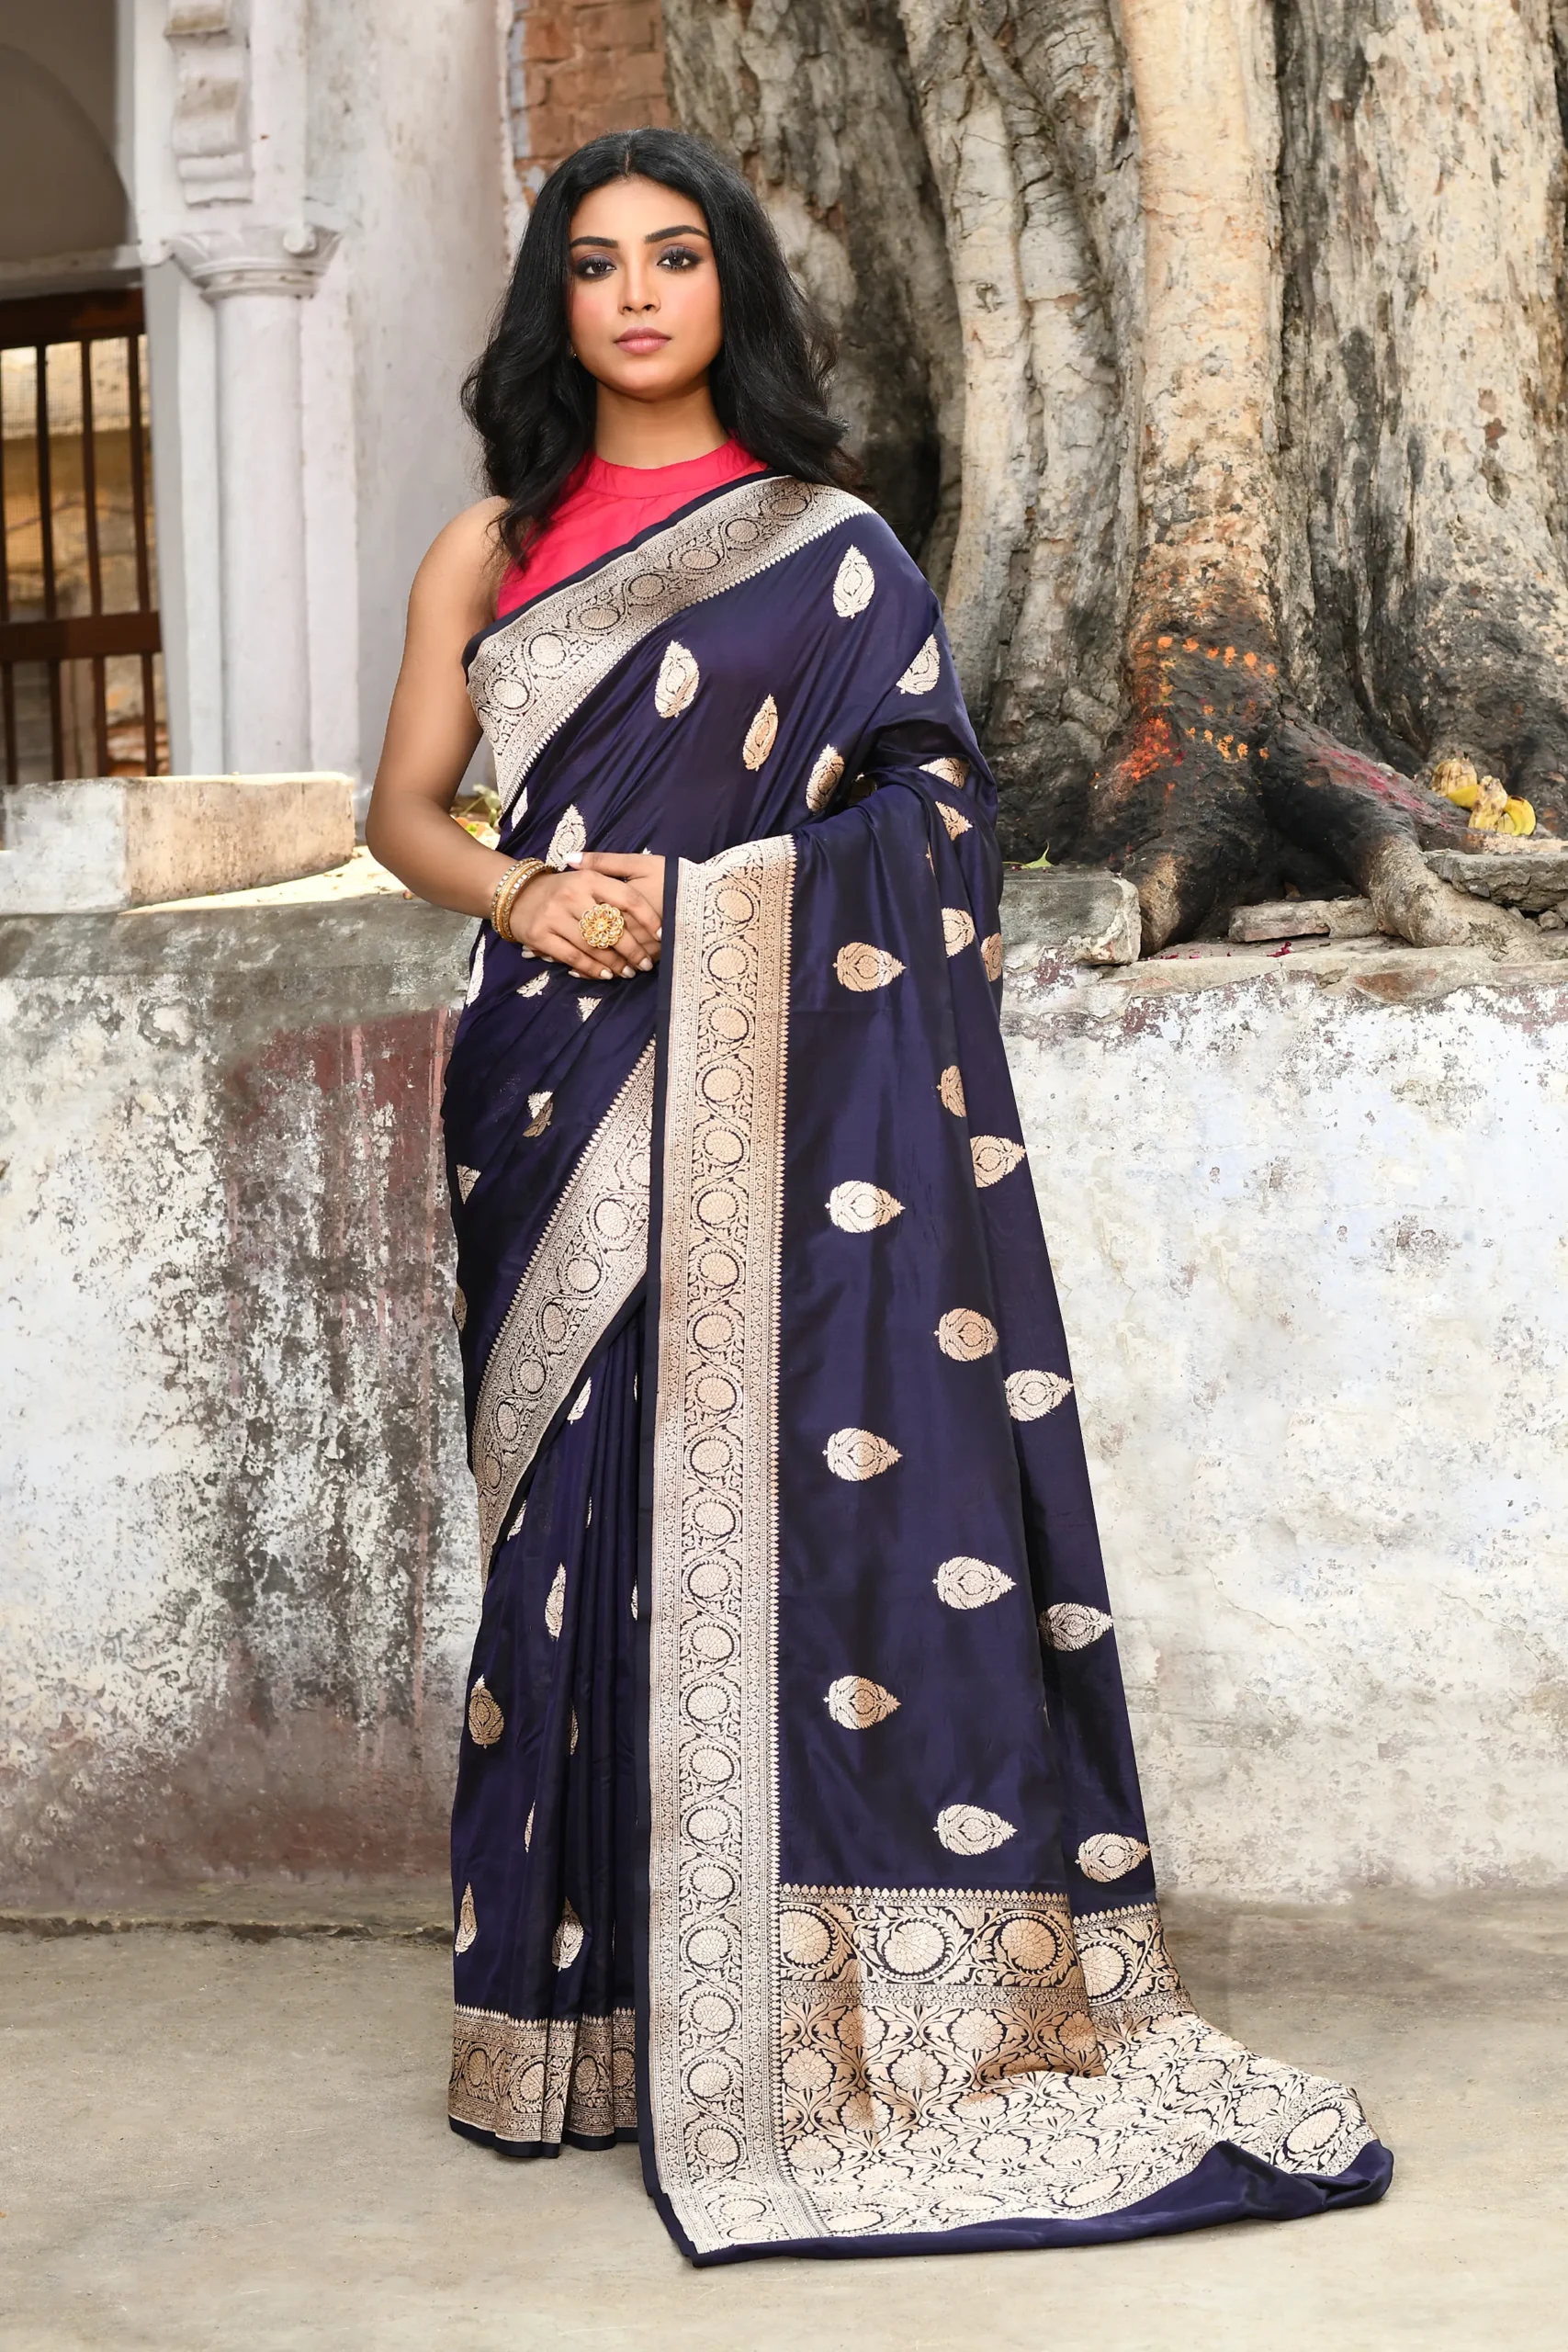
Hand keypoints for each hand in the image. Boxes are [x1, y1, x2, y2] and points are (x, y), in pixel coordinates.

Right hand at [512, 849, 665, 978]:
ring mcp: (554, 915)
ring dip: (614, 963)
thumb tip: (649, 905)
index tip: (662, 934)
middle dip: (633, 949)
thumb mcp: (587, 877)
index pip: (627, 898)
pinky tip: (605, 974)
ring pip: (593, 945)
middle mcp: (571, 894)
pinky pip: (573, 956)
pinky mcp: (540, 934)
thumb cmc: (562, 889)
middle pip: (611, 927)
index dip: (648, 917)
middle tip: (646, 963)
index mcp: (589, 878)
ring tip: (628, 972)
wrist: (516, 893)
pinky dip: (591, 968)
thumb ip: (614, 886)